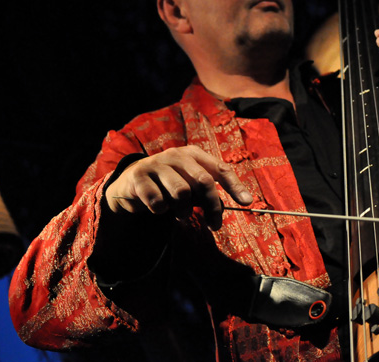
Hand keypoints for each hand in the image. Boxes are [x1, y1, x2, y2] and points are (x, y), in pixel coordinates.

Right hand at [105, 146, 252, 229]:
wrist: (131, 183)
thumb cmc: (168, 185)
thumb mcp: (190, 186)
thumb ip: (207, 194)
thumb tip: (229, 205)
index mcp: (194, 154)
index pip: (220, 169)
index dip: (235, 186)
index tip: (246, 202)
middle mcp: (177, 155)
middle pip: (204, 181)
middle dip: (212, 206)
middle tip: (214, 224)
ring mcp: (157, 164)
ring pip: (181, 192)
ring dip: (184, 210)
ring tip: (181, 213)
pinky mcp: (139, 177)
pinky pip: (157, 200)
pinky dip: (161, 210)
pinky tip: (158, 208)